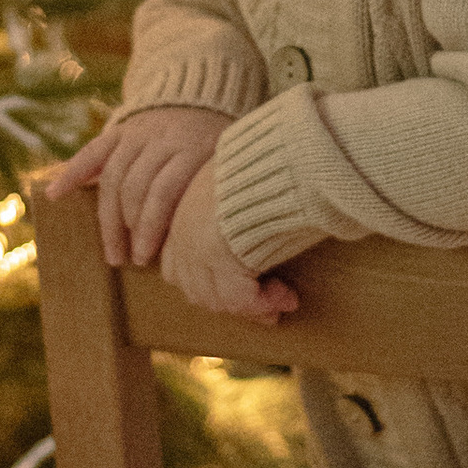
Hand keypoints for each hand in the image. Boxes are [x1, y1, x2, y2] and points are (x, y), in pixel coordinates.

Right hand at [43, 106, 230, 268]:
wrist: (203, 95)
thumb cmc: (217, 146)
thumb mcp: (224, 165)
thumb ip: (208, 194)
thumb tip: (202, 243)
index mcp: (192, 149)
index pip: (162, 192)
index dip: (150, 228)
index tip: (146, 258)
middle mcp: (161, 138)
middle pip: (134, 188)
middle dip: (129, 229)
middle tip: (127, 260)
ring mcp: (137, 132)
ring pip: (112, 177)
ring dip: (108, 219)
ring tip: (112, 250)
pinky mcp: (119, 129)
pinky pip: (91, 152)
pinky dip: (71, 173)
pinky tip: (54, 195)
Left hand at [161, 156, 298, 322]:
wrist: (268, 161)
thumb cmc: (258, 166)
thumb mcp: (233, 187)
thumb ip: (228, 212)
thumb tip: (243, 229)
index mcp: (179, 218)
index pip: (178, 268)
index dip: (210, 285)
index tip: (240, 288)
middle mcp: (183, 239)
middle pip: (198, 290)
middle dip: (232, 303)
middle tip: (267, 307)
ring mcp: (198, 255)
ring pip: (218, 299)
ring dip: (253, 306)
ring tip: (282, 300)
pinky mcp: (222, 265)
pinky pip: (243, 300)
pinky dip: (266, 304)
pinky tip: (288, 297)